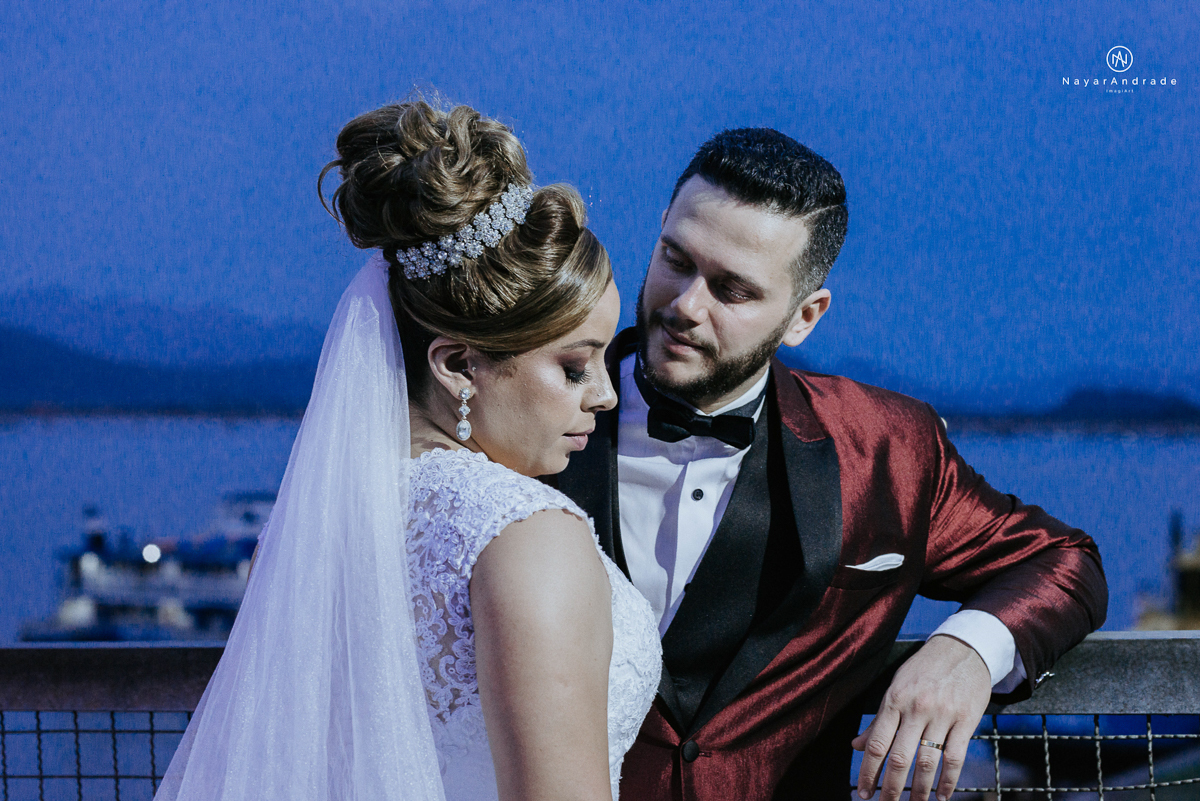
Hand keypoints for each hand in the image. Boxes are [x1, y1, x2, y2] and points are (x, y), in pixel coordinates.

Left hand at [852, 635, 991, 800]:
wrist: (963, 648)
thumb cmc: (924, 669)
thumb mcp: (896, 686)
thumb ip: (879, 719)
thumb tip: (856, 745)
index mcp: (894, 700)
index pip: (877, 743)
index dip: (868, 771)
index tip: (863, 791)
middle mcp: (916, 708)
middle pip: (900, 757)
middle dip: (891, 787)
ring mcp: (942, 715)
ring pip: (928, 761)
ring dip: (920, 790)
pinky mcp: (967, 720)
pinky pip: (956, 757)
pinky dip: (949, 781)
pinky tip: (944, 796)